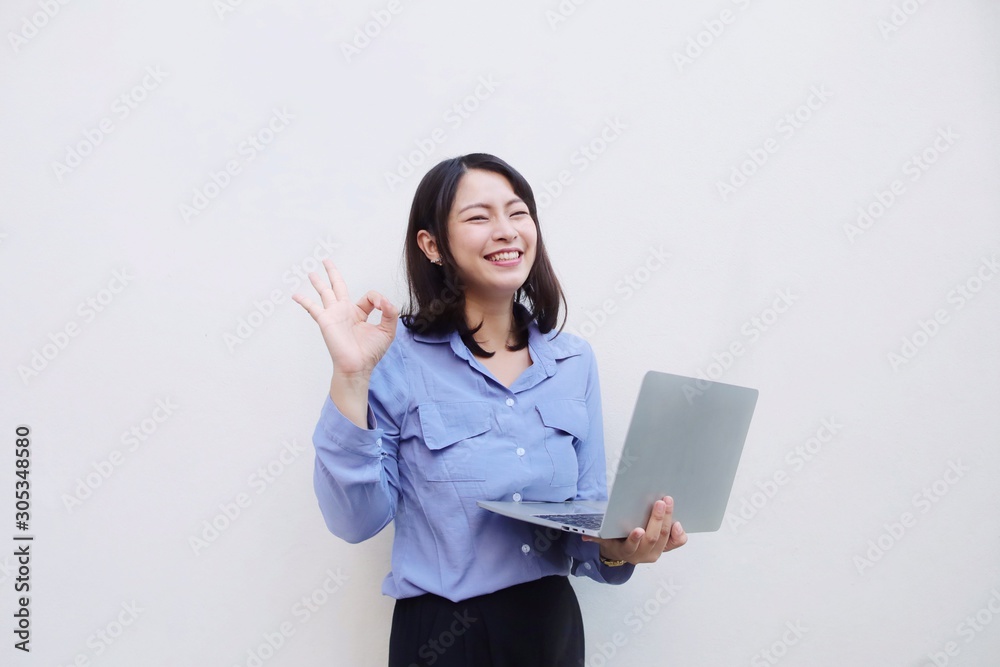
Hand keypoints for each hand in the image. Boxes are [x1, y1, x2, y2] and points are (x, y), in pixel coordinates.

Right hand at [291, 259, 397, 375]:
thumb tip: (385, 301)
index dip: (378, 299)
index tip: (384, 307)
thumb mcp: (387, 330)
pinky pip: (312, 308)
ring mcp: (334, 315)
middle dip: (333, 273)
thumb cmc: (371, 352)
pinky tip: (295, 295)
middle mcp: (345, 311)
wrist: (358, 366)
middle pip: (338, 286)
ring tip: (311, 272)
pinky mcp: (326, 321)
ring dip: (318, 282)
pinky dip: (304, 301)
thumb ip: (390, 313)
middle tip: (326, 261)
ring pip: (325, 293)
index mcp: (360, 313)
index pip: (369, 297)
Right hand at [581, 496, 686, 564]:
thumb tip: (584, 534)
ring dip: (668, 519)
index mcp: (626, 551)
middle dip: (657, 519)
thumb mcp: (605, 538)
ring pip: (664, 537)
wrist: (625, 551)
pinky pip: (676, 543)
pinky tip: (678, 522)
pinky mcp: (666, 548)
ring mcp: (656, 552)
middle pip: (652, 538)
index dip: (635, 539)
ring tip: (668, 502)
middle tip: (660, 502)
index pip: (631, 547)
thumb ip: (596, 535)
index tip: (638, 530)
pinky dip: (678, 534)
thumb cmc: (616, 539)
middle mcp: (643, 554)